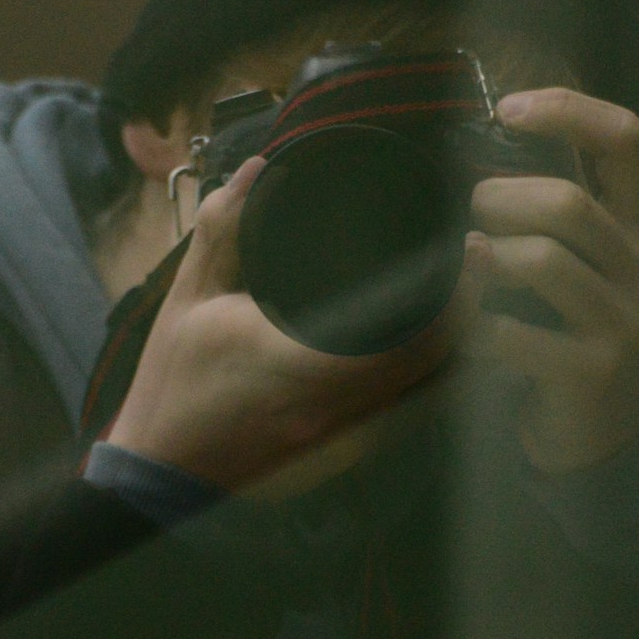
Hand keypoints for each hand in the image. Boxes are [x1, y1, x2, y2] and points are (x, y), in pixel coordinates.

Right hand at [106, 156, 481, 492]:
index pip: (403, 335)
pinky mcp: (348, 449)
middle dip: (468, 306)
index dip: (451, 294)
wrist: (162, 469)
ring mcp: (347, 436)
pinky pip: (412, 407)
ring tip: (464, 288)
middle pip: (436, 360)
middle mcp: (335, 406)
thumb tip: (257, 169)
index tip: (467, 247)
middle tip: (475, 256)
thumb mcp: (188, 297)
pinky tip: (434, 337)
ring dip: (456, 339)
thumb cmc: (172, 383)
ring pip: (431, 389)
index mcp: (297, 364)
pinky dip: (432, 371)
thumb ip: (222, 231)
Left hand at [470, 87, 638, 473]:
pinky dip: (477, 323)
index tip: (507, 110)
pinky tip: (473, 328)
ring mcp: (625, 322)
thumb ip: (561, 207)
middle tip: (476, 215)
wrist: (611, 430)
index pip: (624, 138)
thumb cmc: (585, 326)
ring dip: (488, 258)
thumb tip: (492, 144)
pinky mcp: (591, 370)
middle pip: (568, 203)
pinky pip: (512, 331)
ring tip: (476, 264)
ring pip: (541, 260)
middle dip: (502, 199)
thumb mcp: (594, 260)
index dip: (566, 111)